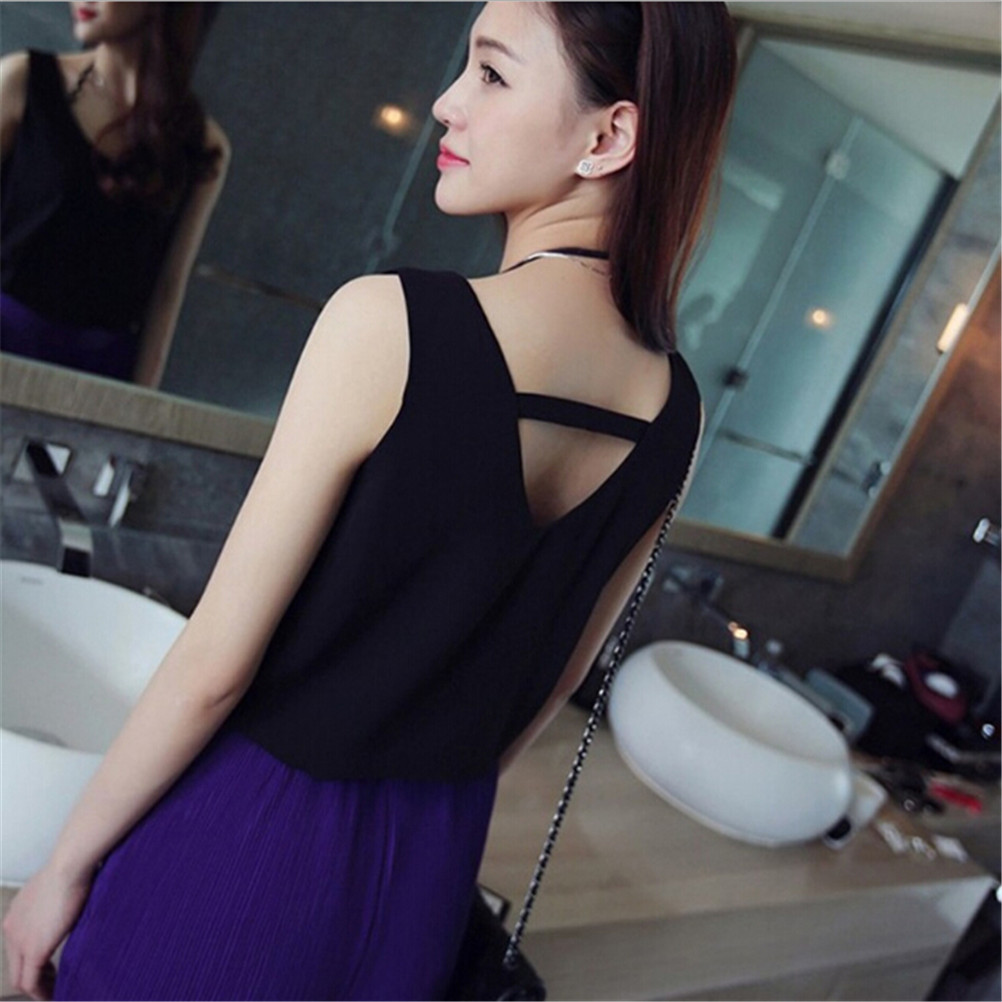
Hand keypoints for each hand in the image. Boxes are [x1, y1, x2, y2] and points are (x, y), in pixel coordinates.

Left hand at [2, 865, 93, 1000]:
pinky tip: (54, 994)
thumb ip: (56, 901)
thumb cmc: (72, 867)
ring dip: (38, 987)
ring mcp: (19, 941)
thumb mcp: (58, 886)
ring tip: (55, 990)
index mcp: (16, 913)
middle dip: (34, 976)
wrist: (69, 866)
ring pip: (20, 978)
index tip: (50, 964)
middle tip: (53, 981)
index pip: (18, 947)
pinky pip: (31, 983)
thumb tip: (71, 903)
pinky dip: (41, 992)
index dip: (33, 959)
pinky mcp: (33, 950)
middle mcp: (11, 929)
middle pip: (15, 966)